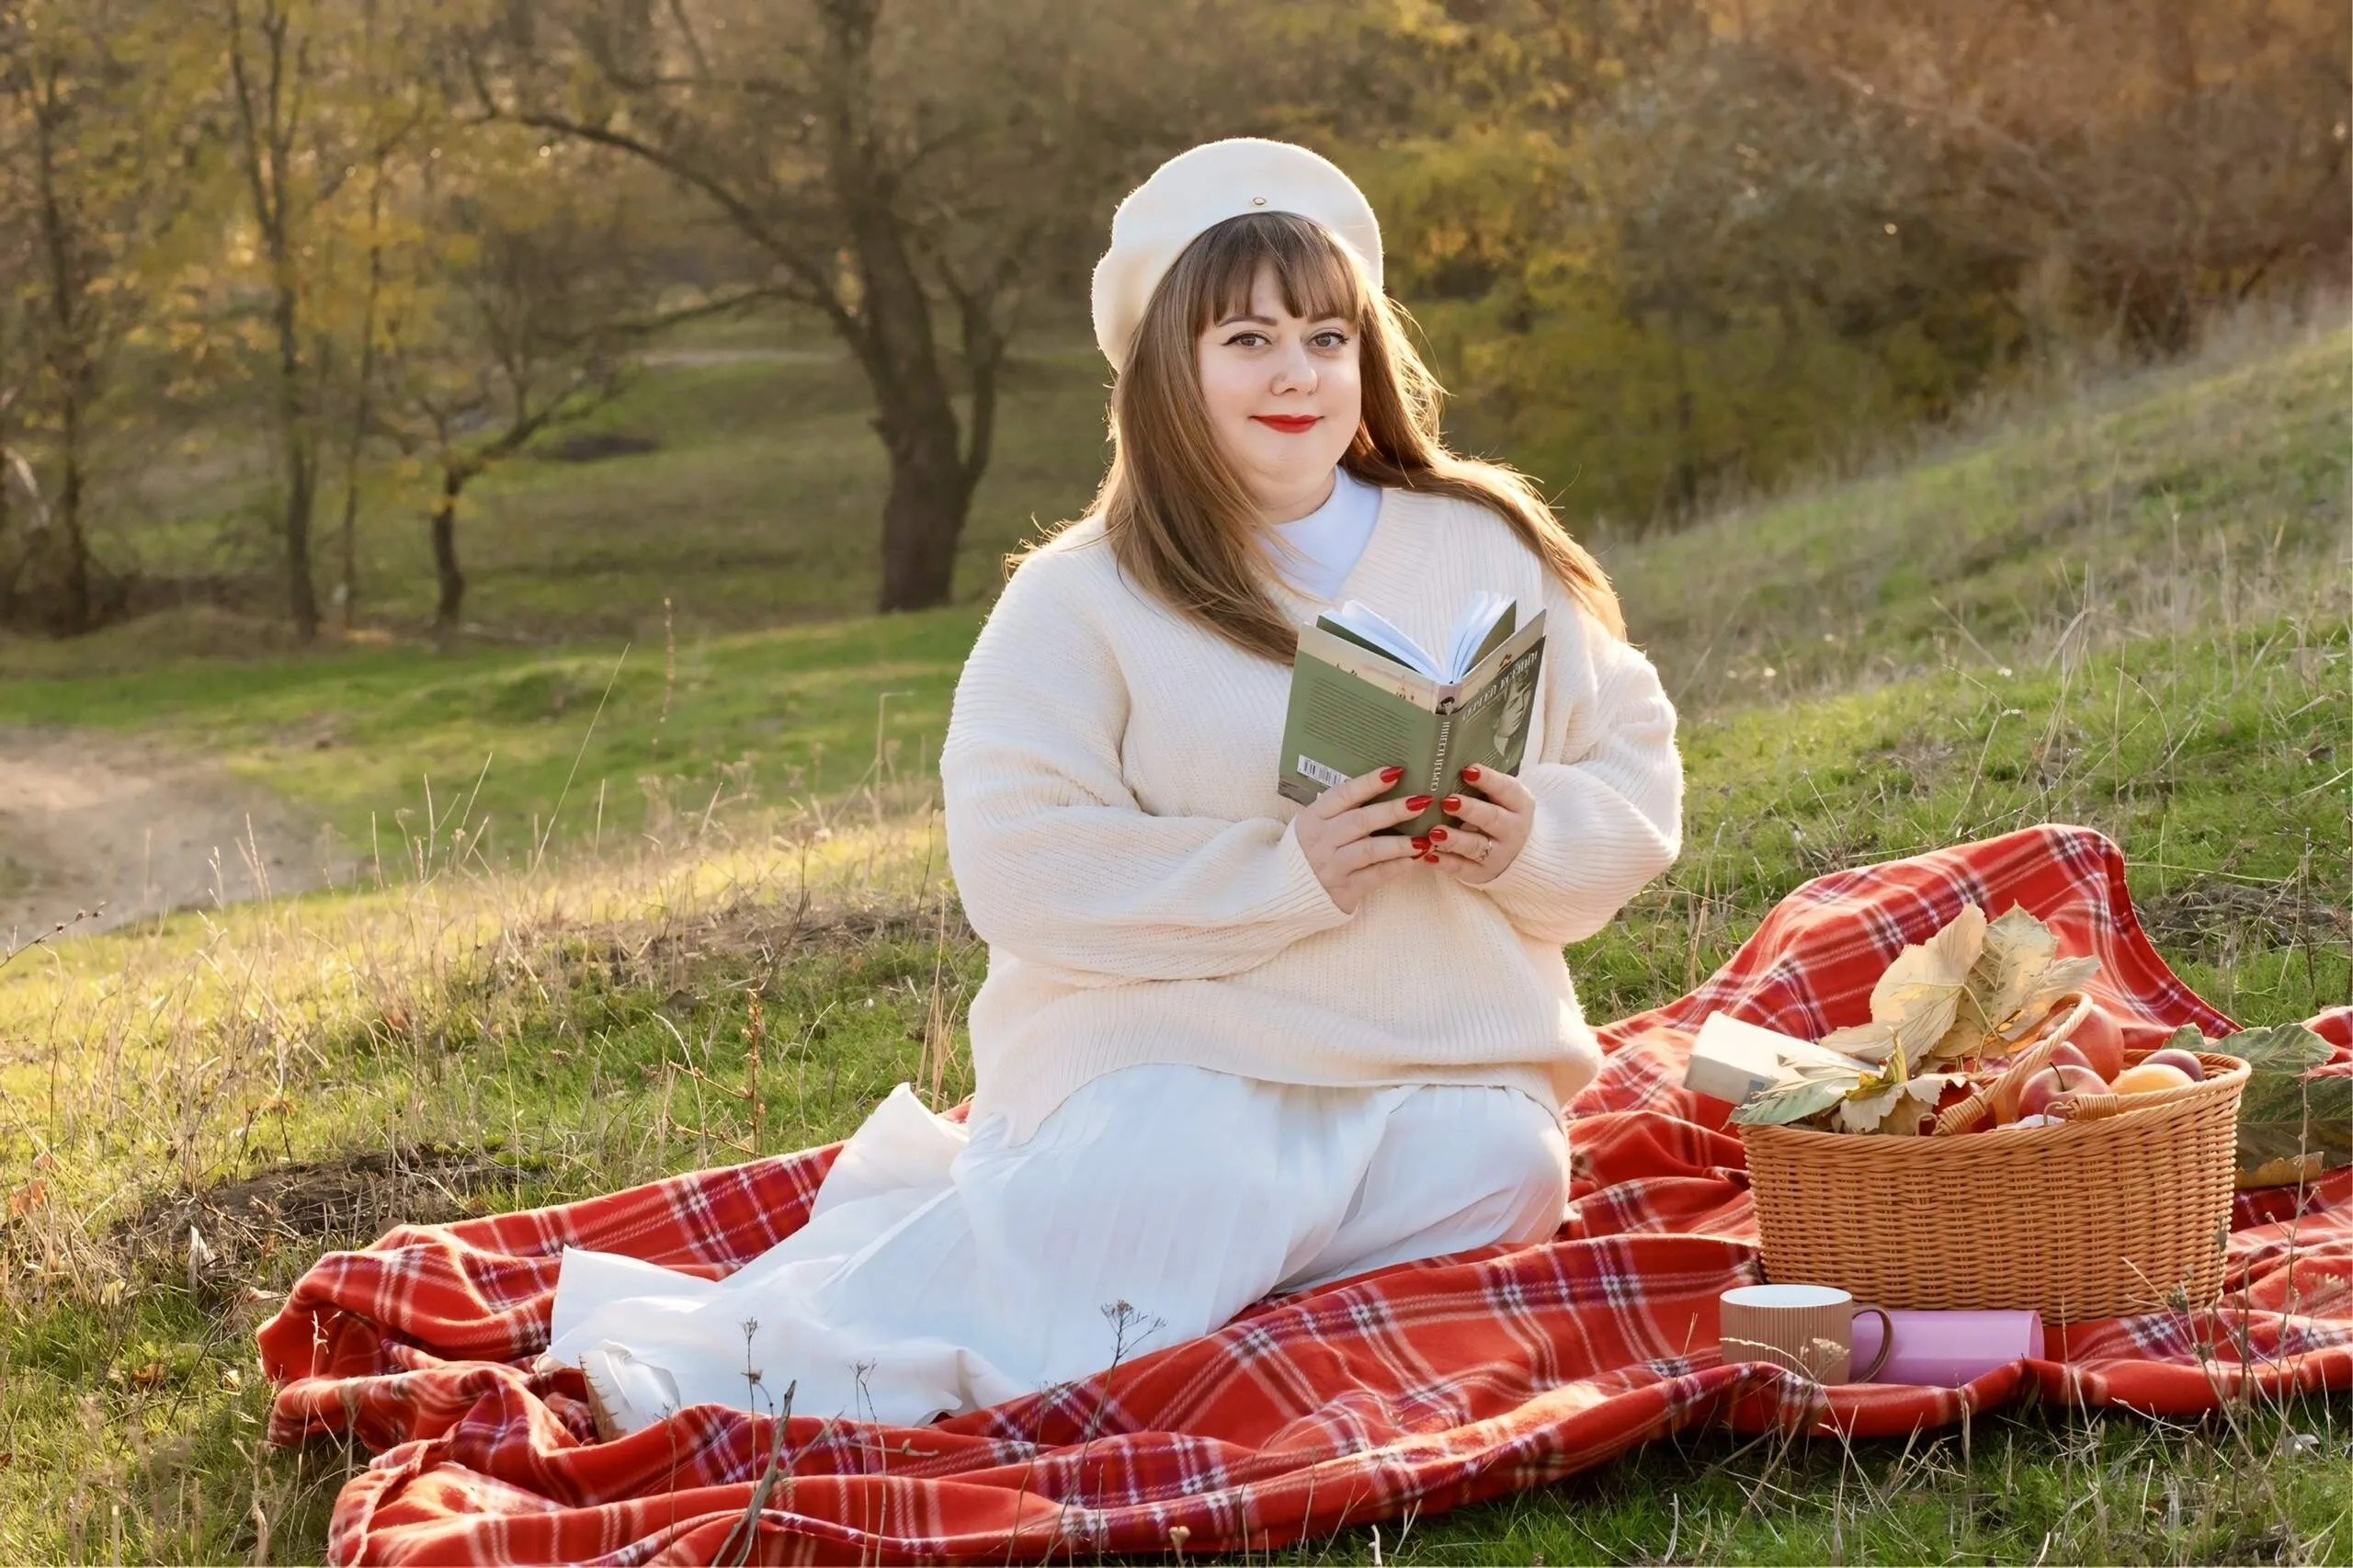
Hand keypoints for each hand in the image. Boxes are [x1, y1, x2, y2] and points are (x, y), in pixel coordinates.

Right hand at [1295, 764, 1432, 912]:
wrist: (1287, 891)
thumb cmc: (1309, 849)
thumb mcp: (1315, 824)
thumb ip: (1341, 809)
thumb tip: (1386, 784)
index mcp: (1312, 818)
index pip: (1343, 794)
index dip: (1369, 782)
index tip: (1396, 772)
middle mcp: (1320, 840)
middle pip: (1360, 821)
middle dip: (1393, 810)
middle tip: (1422, 802)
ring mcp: (1331, 866)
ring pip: (1370, 850)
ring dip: (1401, 843)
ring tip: (1426, 838)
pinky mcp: (1343, 890)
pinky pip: (1375, 876)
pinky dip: (1397, 866)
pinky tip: (1415, 858)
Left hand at [1424, 764, 1533, 884]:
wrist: (1521, 852)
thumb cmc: (1501, 813)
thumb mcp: (1503, 797)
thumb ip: (1483, 783)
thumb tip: (1445, 761)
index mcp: (1519, 804)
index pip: (1506, 789)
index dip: (1488, 780)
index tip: (1468, 770)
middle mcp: (1512, 830)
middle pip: (1491, 819)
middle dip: (1469, 810)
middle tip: (1447, 802)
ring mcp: (1499, 854)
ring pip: (1476, 846)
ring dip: (1454, 839)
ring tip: (1434, 833)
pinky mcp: (1482, 873)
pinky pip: (1462, 868)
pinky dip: (1445, 862)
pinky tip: (1427, 855)